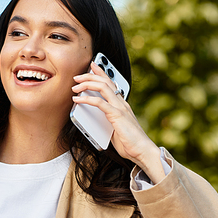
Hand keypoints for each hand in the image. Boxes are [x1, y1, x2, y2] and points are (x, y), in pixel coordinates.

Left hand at [72, 62, 165, 183]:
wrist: (142, 150)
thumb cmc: (129, 142)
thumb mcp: (115, 129)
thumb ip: (107, 121)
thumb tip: (94, 120)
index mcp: (122, 104)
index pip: (111, 83)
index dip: (101, 72)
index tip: (92, 66)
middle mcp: (122, 103)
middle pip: (105, 82)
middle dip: (90, 76)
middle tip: (77, 77)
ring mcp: (120, 108)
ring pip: (102, 87)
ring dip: (87, 84)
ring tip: (75, 87)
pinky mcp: (116, 115)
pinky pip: (100, 103)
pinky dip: (87, 99)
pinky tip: (78, 100)